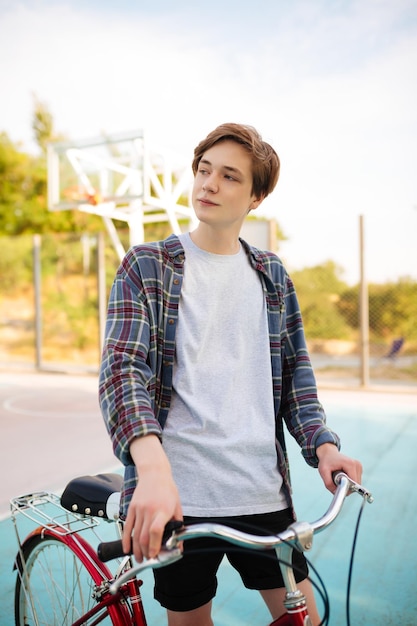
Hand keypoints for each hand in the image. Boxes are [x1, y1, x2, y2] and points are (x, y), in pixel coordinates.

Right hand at [122, 435, 182, 561]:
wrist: (154, 473)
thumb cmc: (168, 489)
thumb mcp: (177, 506)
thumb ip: (178, 526)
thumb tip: (179, 545)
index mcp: (163, 510)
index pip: (156, 530)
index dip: (155, 545)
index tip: (156, 556)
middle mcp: (150, 510)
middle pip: (144, 536)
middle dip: (146, 552)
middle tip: (149, 559)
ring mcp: (139, 509)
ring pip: (135, 534)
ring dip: (137, 550)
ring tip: (140, 558)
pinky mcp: (132, 508)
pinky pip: (127, 527)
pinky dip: (126, 540)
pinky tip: (127, 549)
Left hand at [316, 443, 362, 492]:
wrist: (328, 453)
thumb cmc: (326, 460)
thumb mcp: (323, 471)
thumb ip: (328, 483)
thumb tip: (336, 492)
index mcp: (350, 464)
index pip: (354, 483)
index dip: (346, 488)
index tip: (338, 486)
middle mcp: (357, 464)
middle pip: (356, 484)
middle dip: (346, 486)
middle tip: (336, 481)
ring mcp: (359, 466)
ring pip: (357, 483)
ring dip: (348, 484)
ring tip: (339, 477)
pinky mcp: (359, 468)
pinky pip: (356, 480)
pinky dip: (350, 481)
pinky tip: (343, 475)